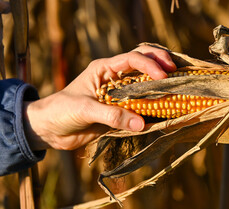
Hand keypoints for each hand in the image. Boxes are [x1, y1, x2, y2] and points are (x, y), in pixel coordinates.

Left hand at [23, 45, 175, 150]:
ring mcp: (119, 95)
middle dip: (161, 64)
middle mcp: (115, 79)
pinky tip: (166, 109)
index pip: (132, 58)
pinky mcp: (120, 112)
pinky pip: (141, 107)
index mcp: (104, 69)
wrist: (50, 130)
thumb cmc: (61, 111)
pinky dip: (154, 107)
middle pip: (144, 64)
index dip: (150, 64)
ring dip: (161, 85)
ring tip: (179, 87)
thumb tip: (141, 123)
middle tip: (177, 72)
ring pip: (145, 85)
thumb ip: (111, 116)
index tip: (163, 76)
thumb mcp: (84, 109)